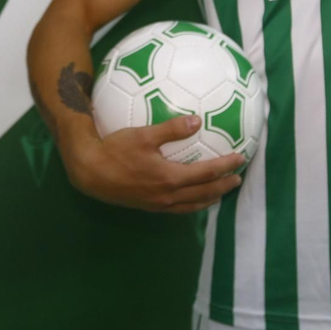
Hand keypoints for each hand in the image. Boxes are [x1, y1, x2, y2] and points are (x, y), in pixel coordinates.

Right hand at [64, 115, 243, 212]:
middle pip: (204, 193)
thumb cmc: (116, 150)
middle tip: (238, 179)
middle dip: (223, 186)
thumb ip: (172, 129)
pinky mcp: (148, 207)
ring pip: (192, 205)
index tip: (240, 159)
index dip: (225, 166)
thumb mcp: (144, 135)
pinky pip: (178, 209)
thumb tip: (197, 120)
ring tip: (220, 193)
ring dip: (210, 198)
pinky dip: (192, 204)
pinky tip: (192, 199)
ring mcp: (158, 204)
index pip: (206, 173)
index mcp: (170, 178)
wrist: (90, 173)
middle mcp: (168, 195)